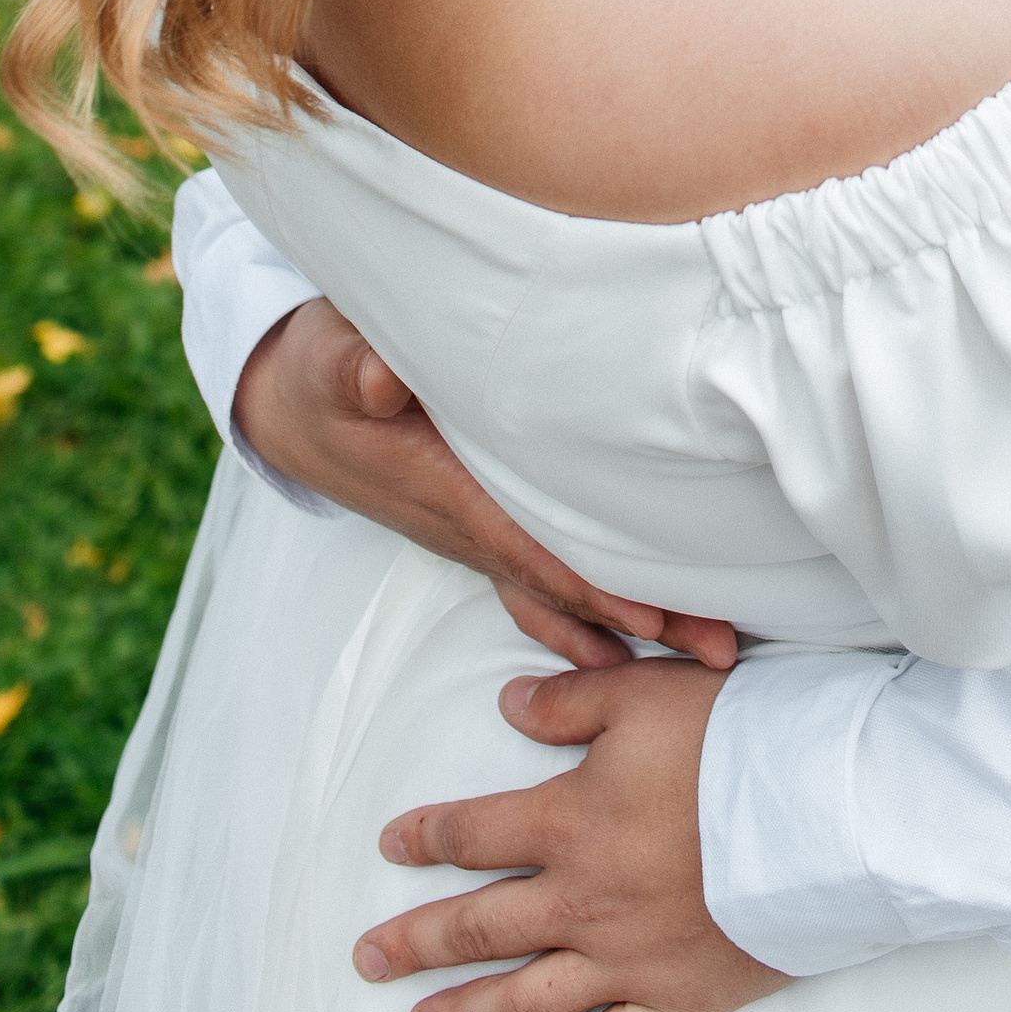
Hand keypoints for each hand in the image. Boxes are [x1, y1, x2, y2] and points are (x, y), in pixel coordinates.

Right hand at [234, 299, 737, 674]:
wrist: (290, 410)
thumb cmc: (321, 374)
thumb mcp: (329, 357)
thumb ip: (355, 367)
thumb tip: (378, 378)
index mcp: (447, 489)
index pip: (530, 545)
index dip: (588, 582)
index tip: (649, 614)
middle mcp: (468, 525)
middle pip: (565, 584)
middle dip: (641, 617)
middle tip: (720, 652)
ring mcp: (476, 529)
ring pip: (562, 587)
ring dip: (632, 621)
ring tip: (707, 653)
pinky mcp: (481, 517)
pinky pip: (542, 575)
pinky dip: (588, 609)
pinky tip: (630, 641)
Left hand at [353, 658, 783, 1011]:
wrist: (827, 813)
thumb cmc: (740, 743)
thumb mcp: (646, 693)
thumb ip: (570, 702)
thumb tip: (510, 707)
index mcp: (571, 822)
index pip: (476, 832)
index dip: (429, 837)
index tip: (392, 847)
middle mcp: (584, 901)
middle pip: (481, 926)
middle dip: (417, 942)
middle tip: (368, 960)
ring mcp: (628, 961)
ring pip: (526, 997)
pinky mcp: (677, 1001)